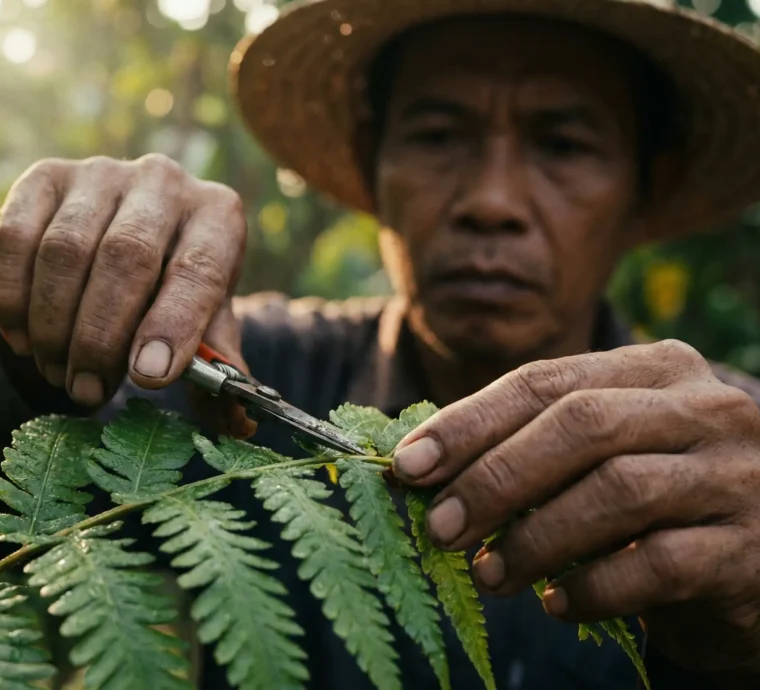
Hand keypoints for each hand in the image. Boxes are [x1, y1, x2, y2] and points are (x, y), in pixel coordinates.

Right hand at [0, 154, 254, 435]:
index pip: (199, 269)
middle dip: (101, 336)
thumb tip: (238, 424)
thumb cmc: (174, 295)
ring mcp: (100, 173)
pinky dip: (12, 298)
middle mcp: (164, 181)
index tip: (148, 378)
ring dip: (54, 325)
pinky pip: (14, 237)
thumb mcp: (205, 327)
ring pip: (65, 250)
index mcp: (217, 216)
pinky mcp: (43, 177)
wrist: (120, 246)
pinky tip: (23, 340)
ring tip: (58, 373)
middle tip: (88, 390)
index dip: (173, 325)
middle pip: (126, 256)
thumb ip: (219, 371)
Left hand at [392, 339, 759, 676]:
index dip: (468, 423)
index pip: (544, 383)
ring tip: (490, 573)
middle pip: (580, 426)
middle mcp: (705, 410)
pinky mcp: (749, 551)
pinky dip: (592, 587)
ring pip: (617, 491)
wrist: (759, 561)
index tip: (408, 466)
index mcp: (657, 369)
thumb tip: (422, 466)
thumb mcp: (602, 454)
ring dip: (535, 539)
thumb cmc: (657, 500)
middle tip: (440, 527)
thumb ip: (533, 446)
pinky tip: (557, 603)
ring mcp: (736, 476)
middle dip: (495, 478)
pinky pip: (656, 565)